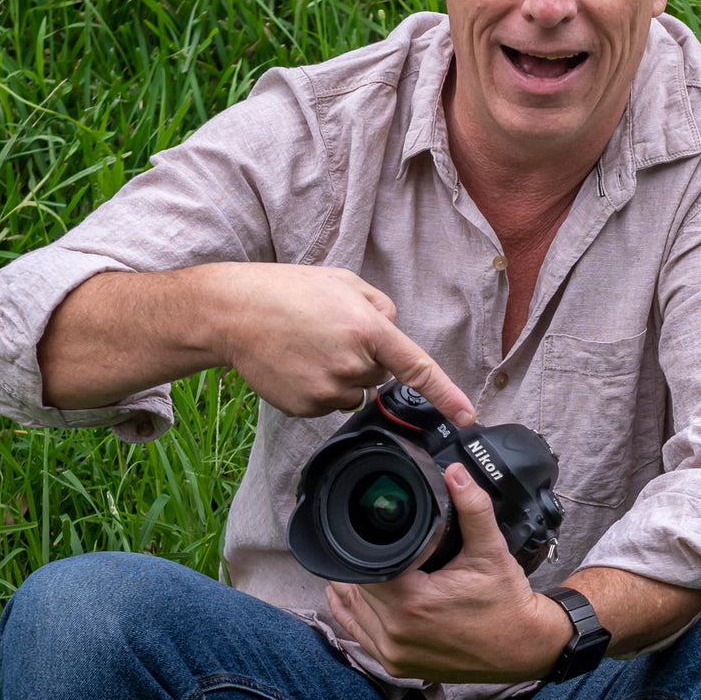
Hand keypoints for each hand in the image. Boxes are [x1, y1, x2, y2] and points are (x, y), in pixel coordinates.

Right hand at [213, 264, 473, 424]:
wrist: (233, 313)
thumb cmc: (289, 291)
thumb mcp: (344, 282)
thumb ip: (380, 306)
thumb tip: (393, 331)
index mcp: (368, 330)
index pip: (417, 369)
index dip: (446, 395)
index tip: (467, 416)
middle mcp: (352, 365)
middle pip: (379, 375)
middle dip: (366, 358)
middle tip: (330, 333)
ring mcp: (327, 390)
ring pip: (354, 392)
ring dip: (342, 375)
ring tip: (308, 347)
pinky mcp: (305, 407)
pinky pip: (328, 403)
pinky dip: (318, 387)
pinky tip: (296, 363)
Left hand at [326, 463, 572, 682]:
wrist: (523, 647)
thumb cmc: (506, 603)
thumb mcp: (491, 550)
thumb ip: (472, 507)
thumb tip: (455, 473)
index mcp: (411, 602)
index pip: (367, 562)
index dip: (371, 542)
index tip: (385, 529)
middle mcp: (395, 632)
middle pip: (358, 584)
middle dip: (367, 561)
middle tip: (384, 543)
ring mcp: (393, 654)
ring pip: (353, 610)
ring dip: (358, 586)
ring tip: (371, 563)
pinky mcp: (396, 666)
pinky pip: (360, 636)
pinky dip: (355, 614)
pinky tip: (353, 595)